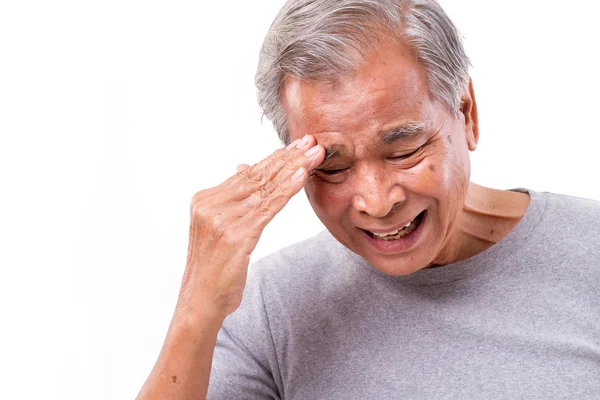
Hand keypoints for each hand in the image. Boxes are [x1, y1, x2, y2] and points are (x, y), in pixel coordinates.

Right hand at [177, 135, 323, 318]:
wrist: (200, 302)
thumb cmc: (213, 267)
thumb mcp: (218, 227)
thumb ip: (231, 198)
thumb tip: (242, 167)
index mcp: (205, 200)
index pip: (247, 174)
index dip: (274, 158)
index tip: (296, 145)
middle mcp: (210, 206)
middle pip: (257, 176)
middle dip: (287, 157)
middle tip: (311, 142)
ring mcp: (221, 220)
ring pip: (264, 189)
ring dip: (293, 169)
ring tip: (314, 155)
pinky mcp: (236, 237)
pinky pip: (267, 209)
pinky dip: (286, 191)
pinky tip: (301, 177)